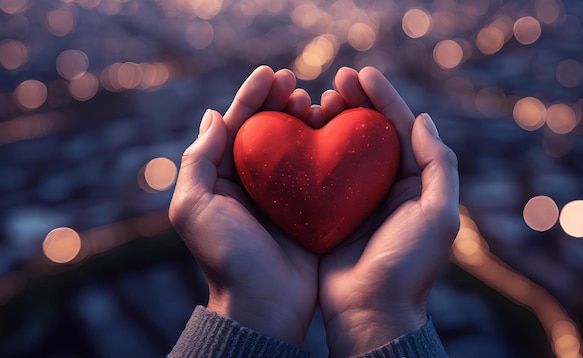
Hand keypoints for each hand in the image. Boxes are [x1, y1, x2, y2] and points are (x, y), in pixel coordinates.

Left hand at [168, 66, 318, 346]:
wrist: (262, 305)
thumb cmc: (226, 258)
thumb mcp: (193, 208)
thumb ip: (198, 161)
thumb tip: (213, 116)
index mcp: (223, 178)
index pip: (237, 127)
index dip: (251, 97)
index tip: (271, 74)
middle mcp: (252, 182)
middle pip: (268, 131)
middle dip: (278, 103)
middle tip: (295, 85)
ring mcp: (283, 195)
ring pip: (295, 145)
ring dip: (304, 120)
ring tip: (315, 102)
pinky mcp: (310, 208)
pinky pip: (319, 170)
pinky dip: (327, 147)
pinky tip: (336, 130)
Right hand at [318, 67, 459, 355]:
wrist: (371, 312)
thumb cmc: (408, 267)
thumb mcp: (439, 216)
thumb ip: (438, 166)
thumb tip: (423, 120)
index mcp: (415, 183)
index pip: (401, 129)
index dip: (384, 98)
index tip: (362, 73)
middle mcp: (386, 186)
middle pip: (370, 133)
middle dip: (357, 103)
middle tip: (336, 81)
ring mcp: (355, 198)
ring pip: (342, 149)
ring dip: (331, 121)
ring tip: (317, 100)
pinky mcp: (329, 212)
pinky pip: (319, 173)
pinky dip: (310, 150)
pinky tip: (297, 133)